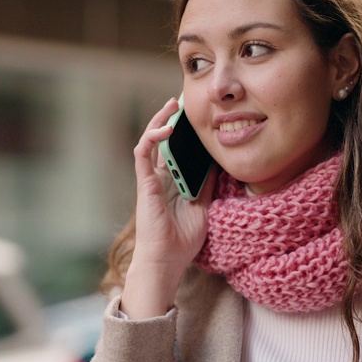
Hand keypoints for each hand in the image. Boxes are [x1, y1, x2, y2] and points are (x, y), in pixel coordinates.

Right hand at [120, 98, 216, 317]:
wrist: (167, 260)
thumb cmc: (182, 240)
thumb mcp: (203, 206)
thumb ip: (206, 185)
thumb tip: (218, 164)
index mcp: (172, 182)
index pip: (177, 150)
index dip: (185, 132)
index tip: (199, 116)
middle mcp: (159, 177)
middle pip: (163, 140)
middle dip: (172, 118)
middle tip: (184, 100)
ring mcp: (150, 179)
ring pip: (150, 140)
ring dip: (160, 120)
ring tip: (172, 104)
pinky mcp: (144, 183)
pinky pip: (143, 153)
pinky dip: (153, 137)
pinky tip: (167, 127)